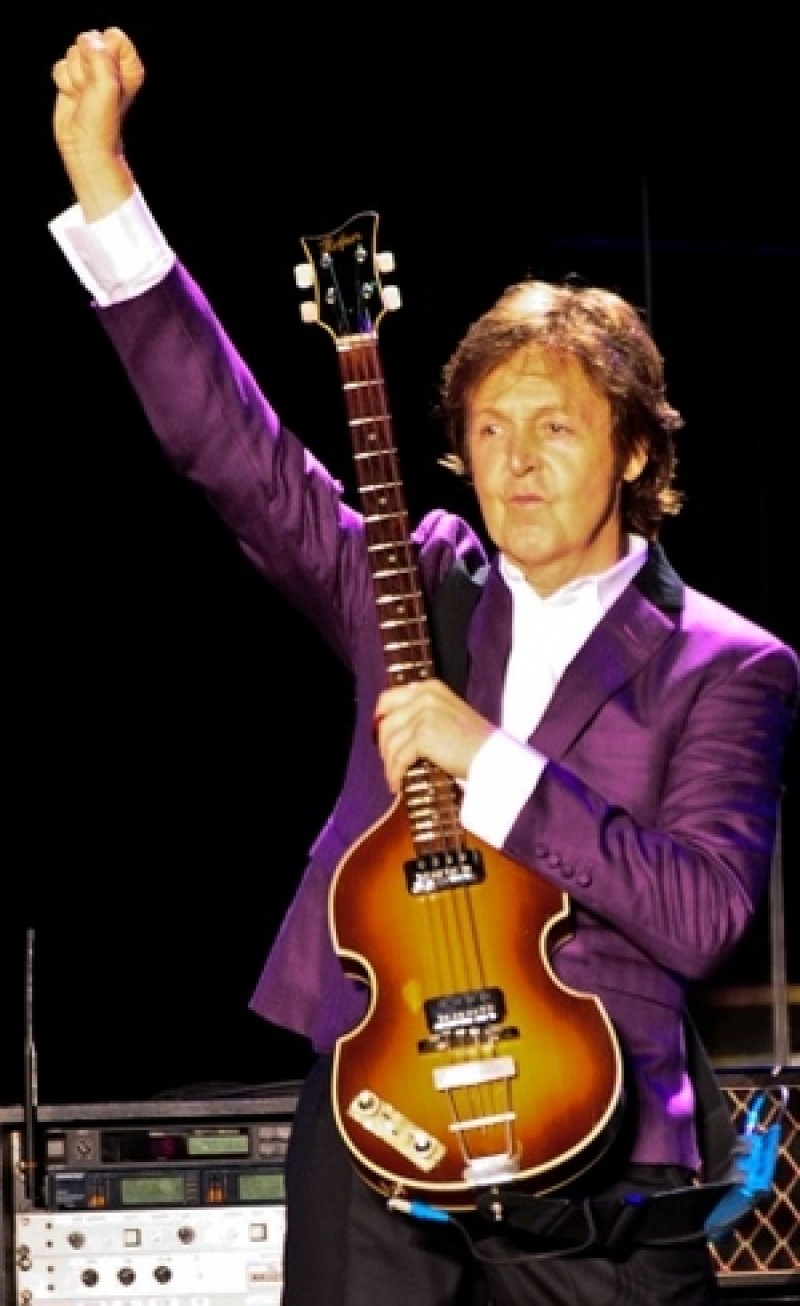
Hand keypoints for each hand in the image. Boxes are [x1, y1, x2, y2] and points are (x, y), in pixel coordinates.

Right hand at [51, 27, 143, 217]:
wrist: (84, 144)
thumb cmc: (101, 120)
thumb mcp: (107, 85)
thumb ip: (99, 55)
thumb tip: (85, 41)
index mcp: (128, 65)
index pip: (113, 36)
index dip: (104, 54)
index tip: (106, 80)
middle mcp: (110, 66)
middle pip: (88, 40)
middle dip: (85, 66)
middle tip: (91, 91)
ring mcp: (90, 71)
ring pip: (72, 53)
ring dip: (74, 77)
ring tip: (83, 97)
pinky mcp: (72, 78)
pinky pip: (60, 66)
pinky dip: (64, 82)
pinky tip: (73, 97)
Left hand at [373, 680, 493, 793]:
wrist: (494, 756)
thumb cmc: (475, 742)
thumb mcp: (448, 714)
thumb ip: (423, 713)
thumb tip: (394, 729)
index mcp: (430, 687)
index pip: (388, 699)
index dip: (380, 719)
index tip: (379, 736)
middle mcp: (424, 696)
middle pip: (386, 723)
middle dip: (383, 746)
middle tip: (388, 762)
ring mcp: (424, 714)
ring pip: (390, 743)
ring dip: (389, 764)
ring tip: (394, 777)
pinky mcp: (424, 735)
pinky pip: (399, 758)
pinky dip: (395, 773)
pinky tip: (397, 783)